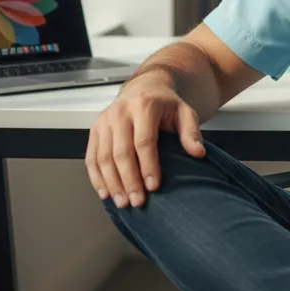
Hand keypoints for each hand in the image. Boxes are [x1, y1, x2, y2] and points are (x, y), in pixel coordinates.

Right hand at [85, 73, 205, 208]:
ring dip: (112, 183)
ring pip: (103, 157)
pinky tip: (105, 193)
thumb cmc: (165, 104)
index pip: (144, 141)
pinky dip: (96, 178)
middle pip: (121, 152)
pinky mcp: (95, 129)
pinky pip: (91, 157)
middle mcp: (120, 112)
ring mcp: (105, 121)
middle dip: (129, 180)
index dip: (148, 166)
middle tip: (137, 201)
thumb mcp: (185, 112)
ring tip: (123, 203)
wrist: (144, 88)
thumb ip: (191, 132)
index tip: (154, 186)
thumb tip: (198, 152)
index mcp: (144, 106)